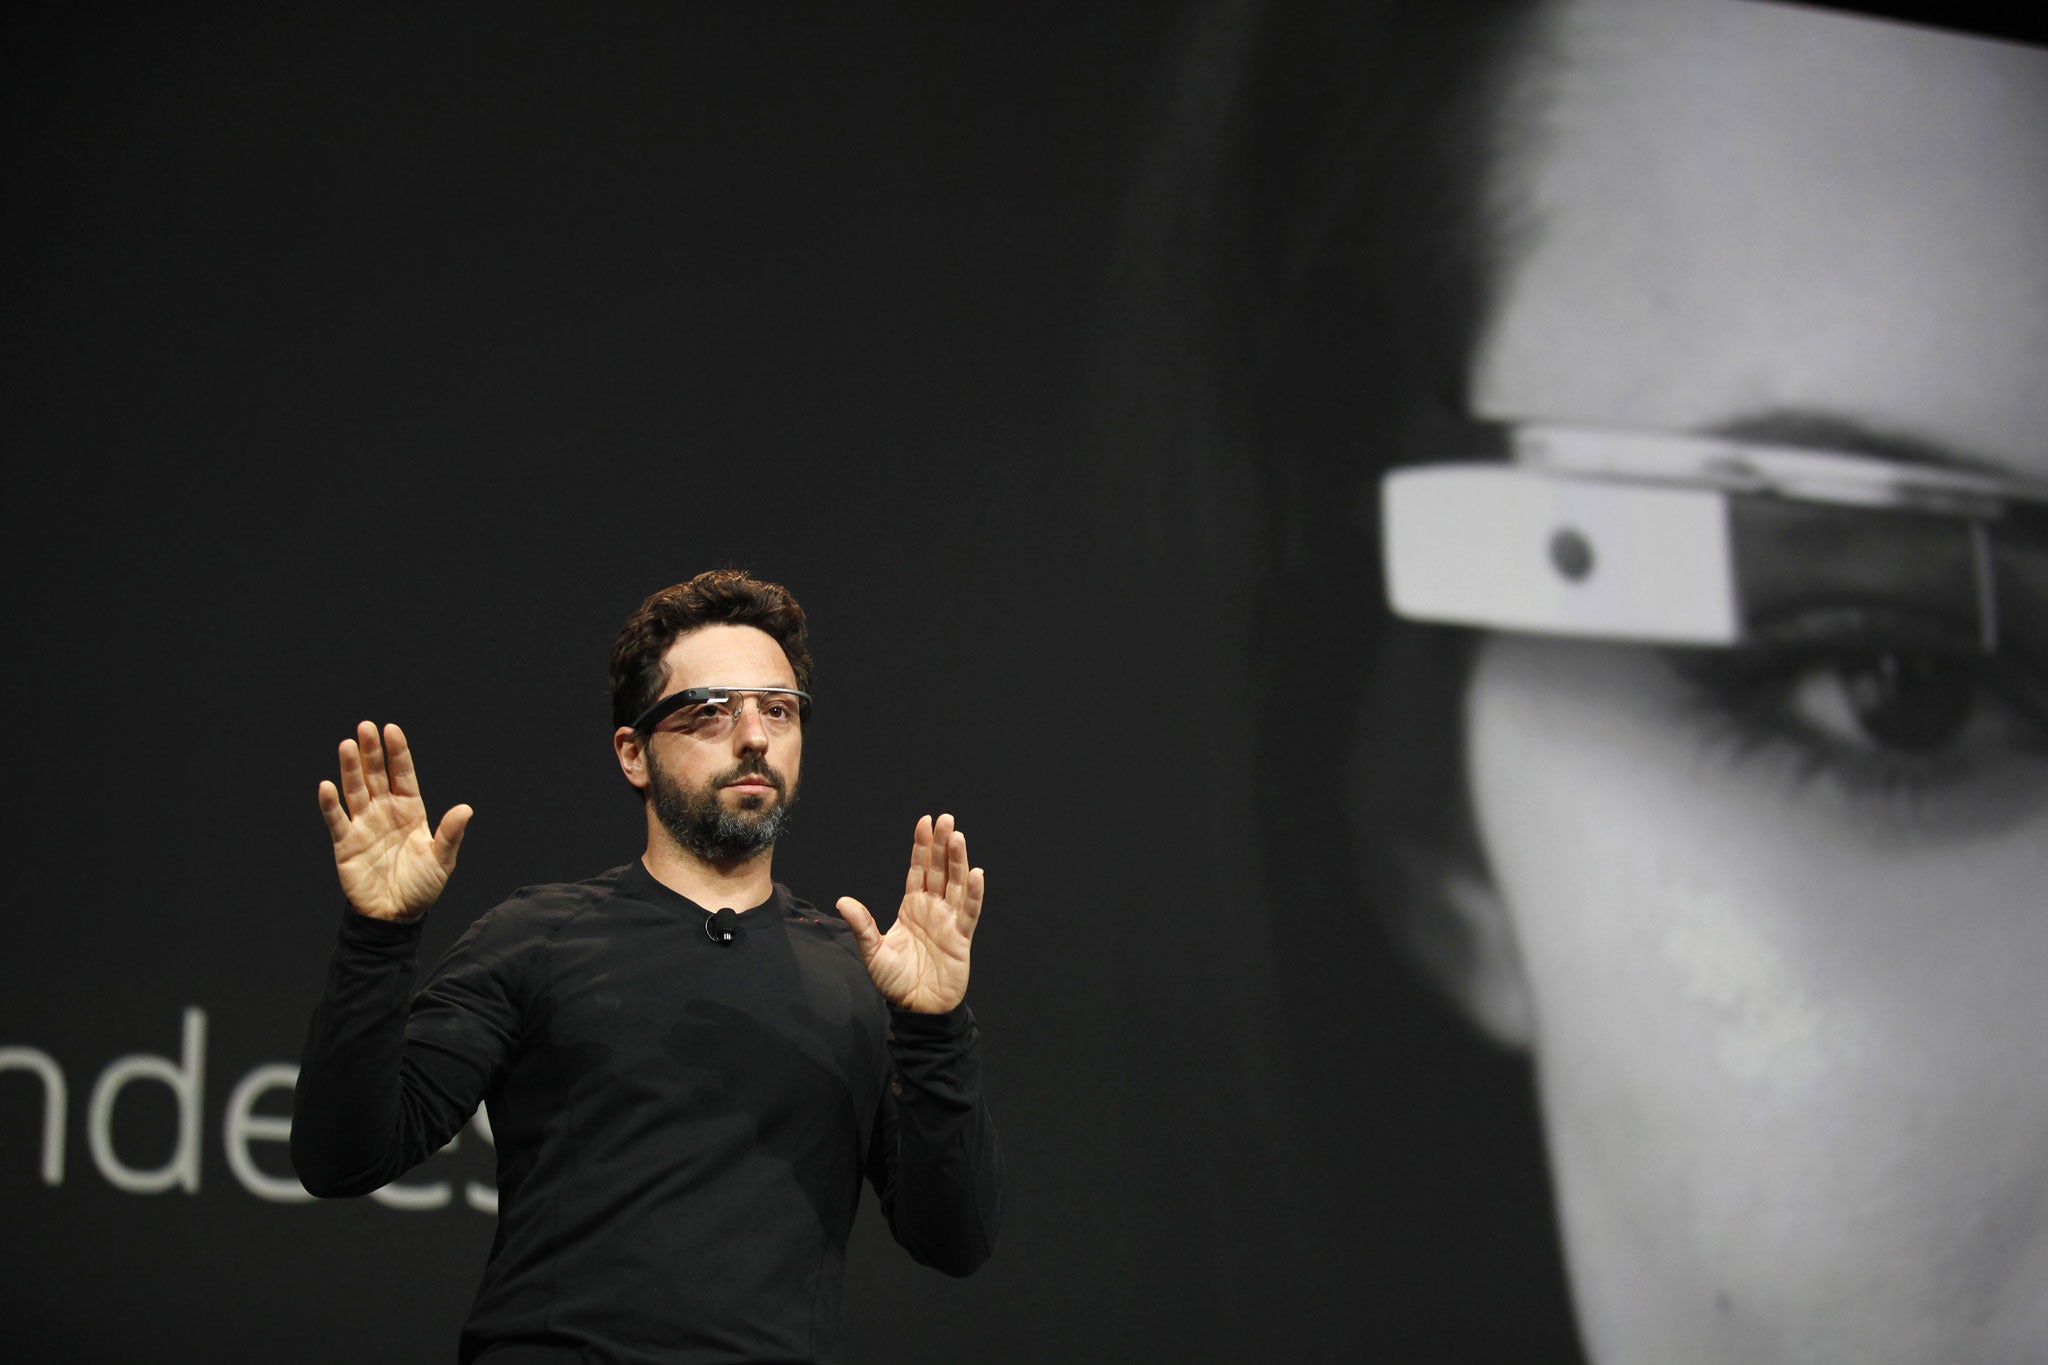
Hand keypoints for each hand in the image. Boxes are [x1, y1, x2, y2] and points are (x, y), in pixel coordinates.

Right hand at [317, 721, 472, 921]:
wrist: (395, 915)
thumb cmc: (422, 887)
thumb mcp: (442, 860)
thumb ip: (451, 834)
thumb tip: (466, 809)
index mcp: (410, 811)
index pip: (402, 775)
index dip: (397, 753)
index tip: (392, 730)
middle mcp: (385, 812)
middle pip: (376, 775)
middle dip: (371, 752)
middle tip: (366, 726)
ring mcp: (364, 825)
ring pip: (355, 790)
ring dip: (350, 769)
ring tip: (347, 745)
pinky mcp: (345, 843)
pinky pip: (336, 819)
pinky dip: (330, 804)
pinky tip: (326, 786)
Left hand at [836, 813, 984, 1013]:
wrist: (917, 1009)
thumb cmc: (895, 982)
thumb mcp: (873, 952)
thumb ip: (862, 925)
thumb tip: (842, 900)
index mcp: (911, 907)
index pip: (918, 870)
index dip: (922, 847)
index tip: (925, 822)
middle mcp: (932, 909)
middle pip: (939, 870)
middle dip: (942, 845)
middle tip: (946, 819)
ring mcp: (949, 921)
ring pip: (955, 885)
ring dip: (958, 861)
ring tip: (958, 837)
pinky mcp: (961, 938)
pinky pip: (969, 912)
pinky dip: (973, 893)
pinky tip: (976, 873)